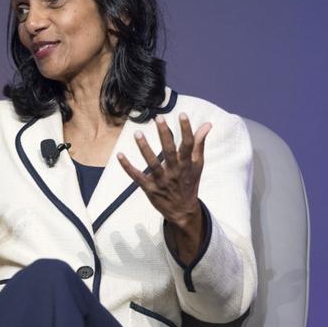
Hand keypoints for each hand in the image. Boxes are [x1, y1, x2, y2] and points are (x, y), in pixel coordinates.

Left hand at [116, 113, 210, 229]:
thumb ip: (199, 144)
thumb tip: (207, 124)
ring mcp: (161, 180)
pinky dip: (128, 167)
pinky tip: (120, 155)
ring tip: (137, 133)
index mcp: (187, 164)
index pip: (188, 145)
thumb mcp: (197, 165)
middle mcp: (175, 171)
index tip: (182, 114)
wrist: (183, 211)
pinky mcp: (150, 188)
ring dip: (145, 148)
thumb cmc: (189, 183)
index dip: (186, 130)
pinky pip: (137, 177)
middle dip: (164, 134)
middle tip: (158, 118)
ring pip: (153, 163)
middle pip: (169, 151)